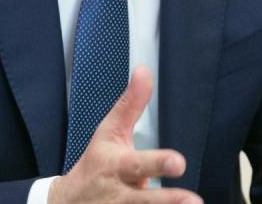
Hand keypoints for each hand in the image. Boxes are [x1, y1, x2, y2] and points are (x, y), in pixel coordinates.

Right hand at [49, 66, 202, 203]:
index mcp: (116, 166)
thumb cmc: (95, 163)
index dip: (157, 163)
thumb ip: (130, 104)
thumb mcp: (109, 131)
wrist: (68, 202)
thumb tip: (144, 70)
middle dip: (167, 200)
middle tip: (192, 201)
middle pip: (145, 199)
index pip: (138, 164)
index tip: (178, 163)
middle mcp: (120, 193)